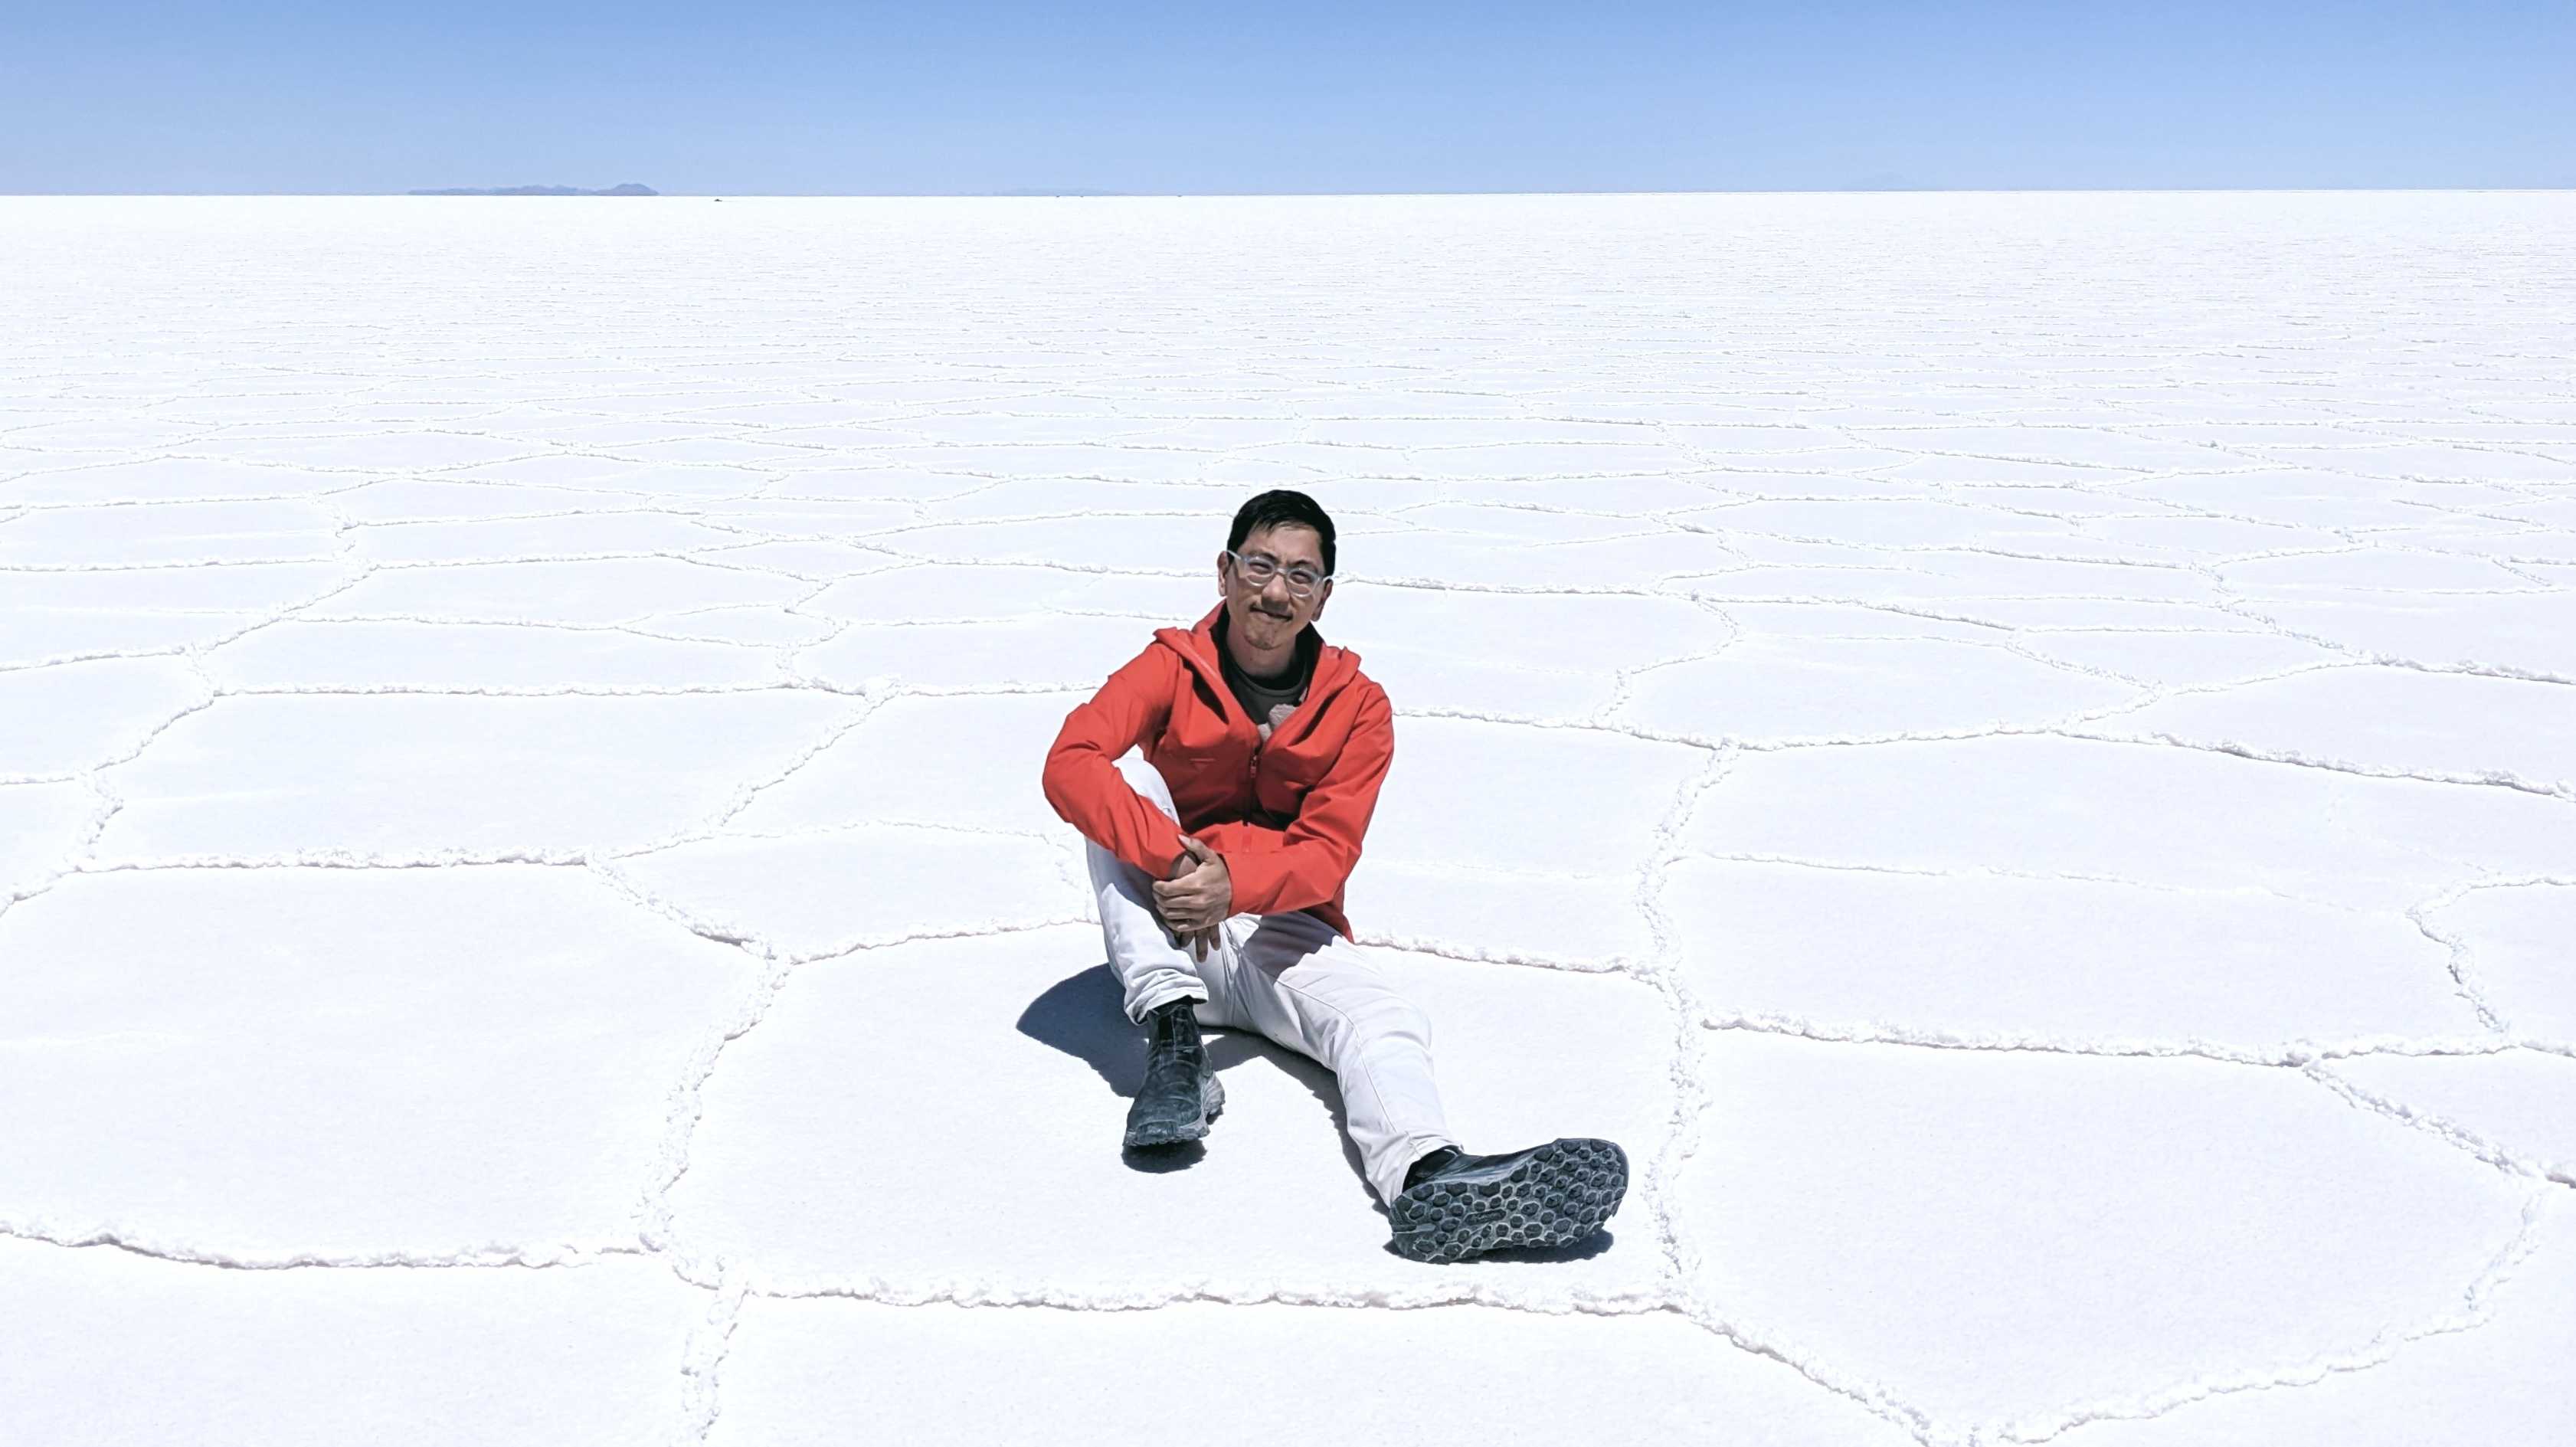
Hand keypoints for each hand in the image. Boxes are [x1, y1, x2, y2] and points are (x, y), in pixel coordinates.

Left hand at [1153, 837, 1233, 955]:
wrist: (1240, 891)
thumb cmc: (1222, 873)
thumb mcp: (1211, 857)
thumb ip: (1195, 846)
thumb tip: (1179, 837)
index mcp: (1196, 884)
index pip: (1167, 889)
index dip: (1157, 886)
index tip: (1155, 882)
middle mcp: (1196, 901)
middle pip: (1166, 902)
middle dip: (1157, 896)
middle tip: (1156, 891)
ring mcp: (1199, 914)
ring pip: (1170, 914)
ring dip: (1161, 907)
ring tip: (1161, 900)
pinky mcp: (1202, 923)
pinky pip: (1179, 926)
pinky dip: (1170, 921)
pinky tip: (1168, 913)